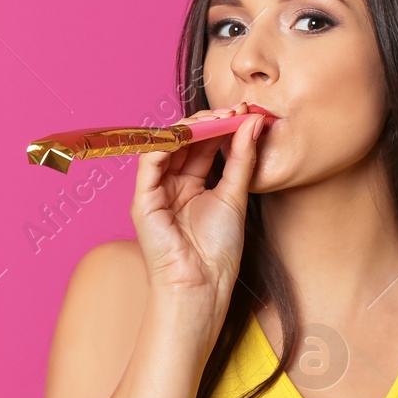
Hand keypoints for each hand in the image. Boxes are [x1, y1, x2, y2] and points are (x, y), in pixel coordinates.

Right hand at [130, 101, 265, 318]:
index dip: (222, 126)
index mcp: (191, 185)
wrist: (202, 288)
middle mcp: (170, 184)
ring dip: (191, 128)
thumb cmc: (216, 253)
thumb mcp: (235, 196)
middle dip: (209, 122)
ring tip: (219, 118)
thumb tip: (254, 125)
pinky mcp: (143, 201)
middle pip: (185, 141)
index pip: (202, 145)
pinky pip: (149, 162)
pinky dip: (167, 143)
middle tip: (235, 110)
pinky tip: (192, 132)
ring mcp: (154, 191)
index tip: (246, 112)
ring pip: (167, 145)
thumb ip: (242, 159)